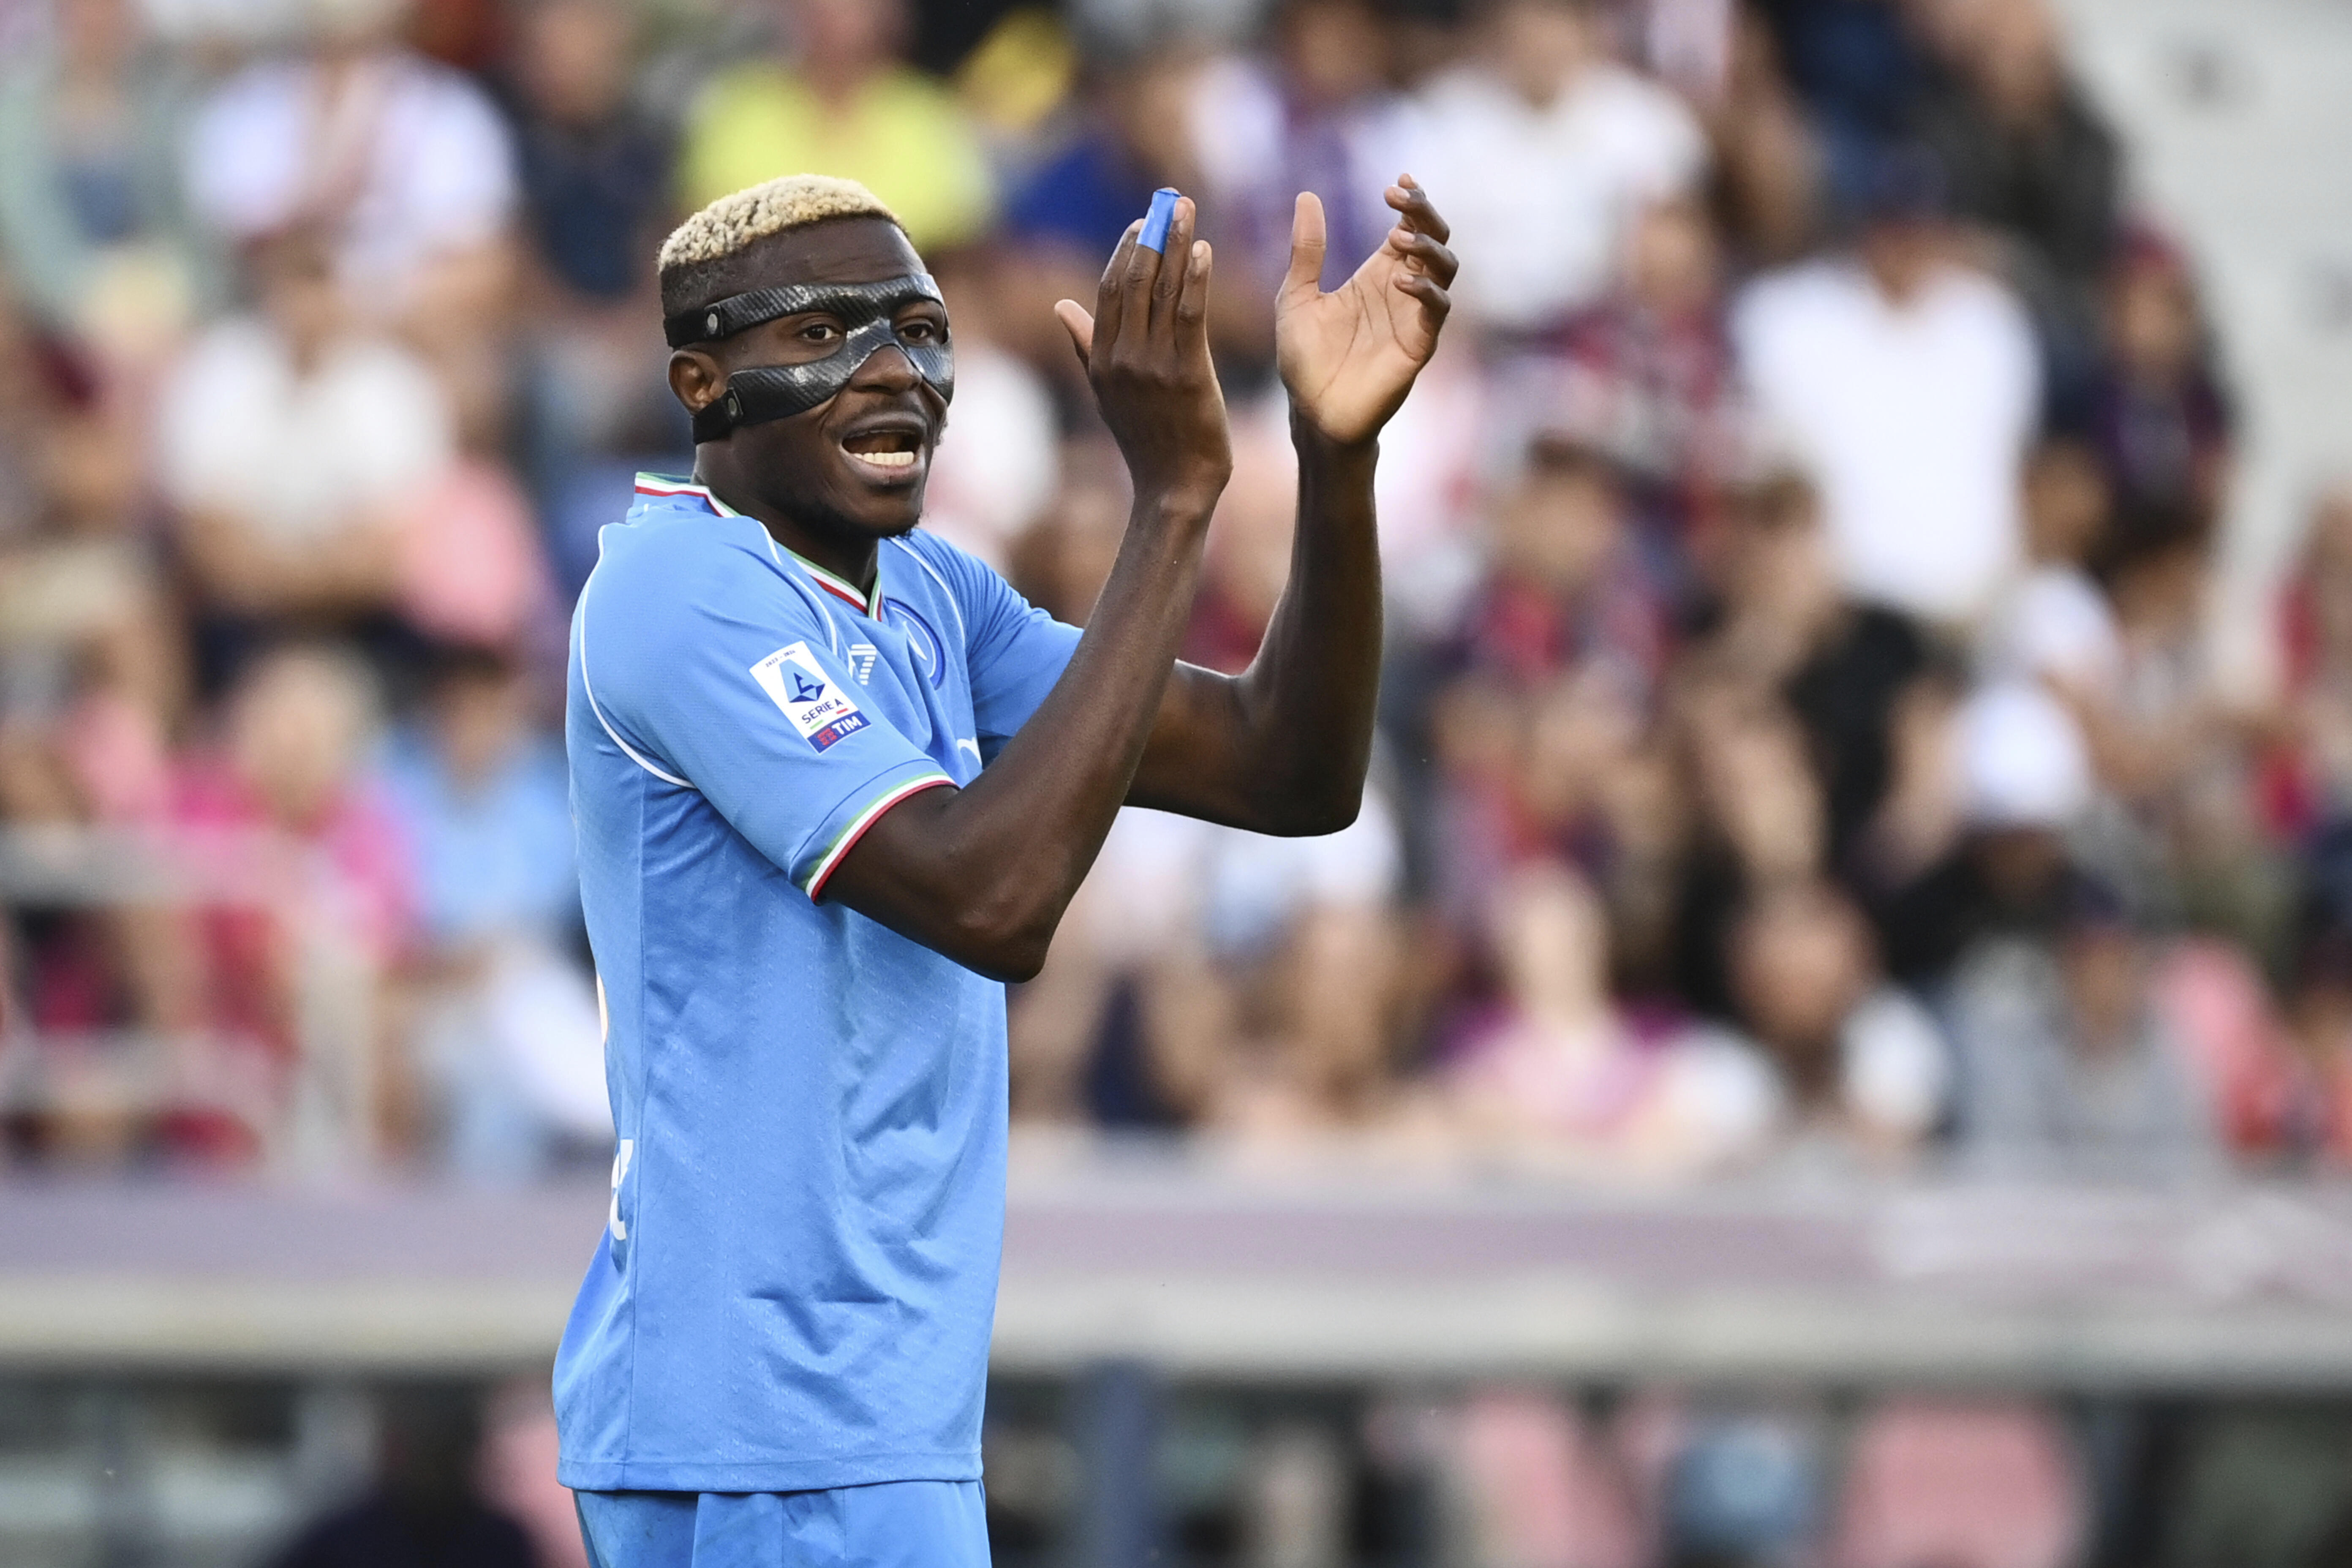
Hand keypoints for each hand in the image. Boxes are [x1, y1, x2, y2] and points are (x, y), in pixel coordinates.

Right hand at [1055, 197, 1231, 517]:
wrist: (1174, 488)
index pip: (1108, 291)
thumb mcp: (1106, 393)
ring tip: (1190, 211)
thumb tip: (1061, 307)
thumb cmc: (1147, 441)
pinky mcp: (1187, 375)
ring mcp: (1153, 366)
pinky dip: (1195, 279)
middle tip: (1172, 203)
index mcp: (1100, 360)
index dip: (1125, 251)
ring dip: (1177, 245)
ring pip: (1162, 291)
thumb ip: (1085, 346)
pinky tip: (1204, 251)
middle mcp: (1121, 359)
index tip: (1144, 222)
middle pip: (1134, 281)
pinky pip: (1190, 315)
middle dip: (1153, 236)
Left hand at [1277, 176, 1455, 446]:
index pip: (1409, 227)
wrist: (1312, 413)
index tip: (1396, 183)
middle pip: (1434, 239)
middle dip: (1424, 214)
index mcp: (1378, 274)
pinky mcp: (1419, 345)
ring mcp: (1415, 317)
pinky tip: (1400, 280)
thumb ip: (1306, 250)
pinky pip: (1438, 310)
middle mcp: (1403, 290)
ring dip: (1428, 248)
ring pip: (1445, 270)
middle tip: (1400, 199)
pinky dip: (1425, 290)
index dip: (1411, 202)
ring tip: (1399, 238)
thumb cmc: (1304, 359)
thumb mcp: (1296, 296)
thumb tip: (1306, 195)